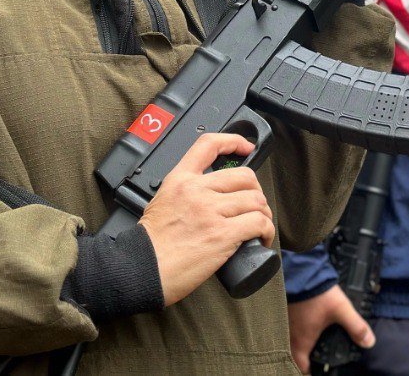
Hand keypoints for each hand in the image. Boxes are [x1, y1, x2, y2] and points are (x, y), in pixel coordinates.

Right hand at [138, 133, 274, 305]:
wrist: (141, 268)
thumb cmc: (150, 244)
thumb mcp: (162, 201)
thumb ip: (184, 192)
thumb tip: (208, 197)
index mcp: (180, 179)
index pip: (209, 145)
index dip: (233, 141)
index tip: (246, 148)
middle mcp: (197, 190)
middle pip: (244, 176)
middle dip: (256, 191)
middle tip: (255, 206)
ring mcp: (210, 211)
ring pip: (256, 200)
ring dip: (264, 214)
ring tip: (260, 226)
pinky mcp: (222, 234)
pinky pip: (258, 223)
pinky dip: (267, 231)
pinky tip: (262, 239)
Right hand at [287, 284, 374, 373]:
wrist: (300, 268)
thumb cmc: (317, 293)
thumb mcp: (341, 310)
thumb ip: (356, 327)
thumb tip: (369, 343)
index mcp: (302, 339)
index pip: (300, 364)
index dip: (307, 370)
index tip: (314, 369)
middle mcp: (290, 332)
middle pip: (293, 352)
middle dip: (301, 355)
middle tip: (312, 354)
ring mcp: (285, 319)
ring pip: (289, 336)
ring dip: (297, 339)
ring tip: (310, 337)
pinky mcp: (284, 307)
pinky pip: (287, 323)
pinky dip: (295, 325)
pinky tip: (304, 318)